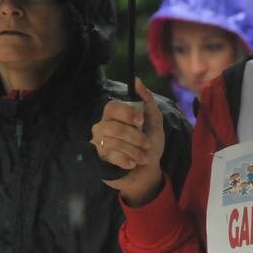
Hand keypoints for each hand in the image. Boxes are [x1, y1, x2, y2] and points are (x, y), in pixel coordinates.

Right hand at [91, 78, 165, 205]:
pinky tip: (133, 163)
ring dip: (134, 151)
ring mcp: (99, 143)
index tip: (141, 121)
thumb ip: (147, 101)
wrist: (147, 172)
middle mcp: (102, 127)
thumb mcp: (154, 121)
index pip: (112, 107)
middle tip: (146, 144)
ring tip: (143, 157)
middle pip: (113, 127)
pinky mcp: (99, 159)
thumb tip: (137, 81)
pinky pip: (111, 156)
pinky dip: (126, 160)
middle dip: (135, 137)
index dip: (127, 113)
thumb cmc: (149, 145)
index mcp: (114, 115)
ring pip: (114, 143)